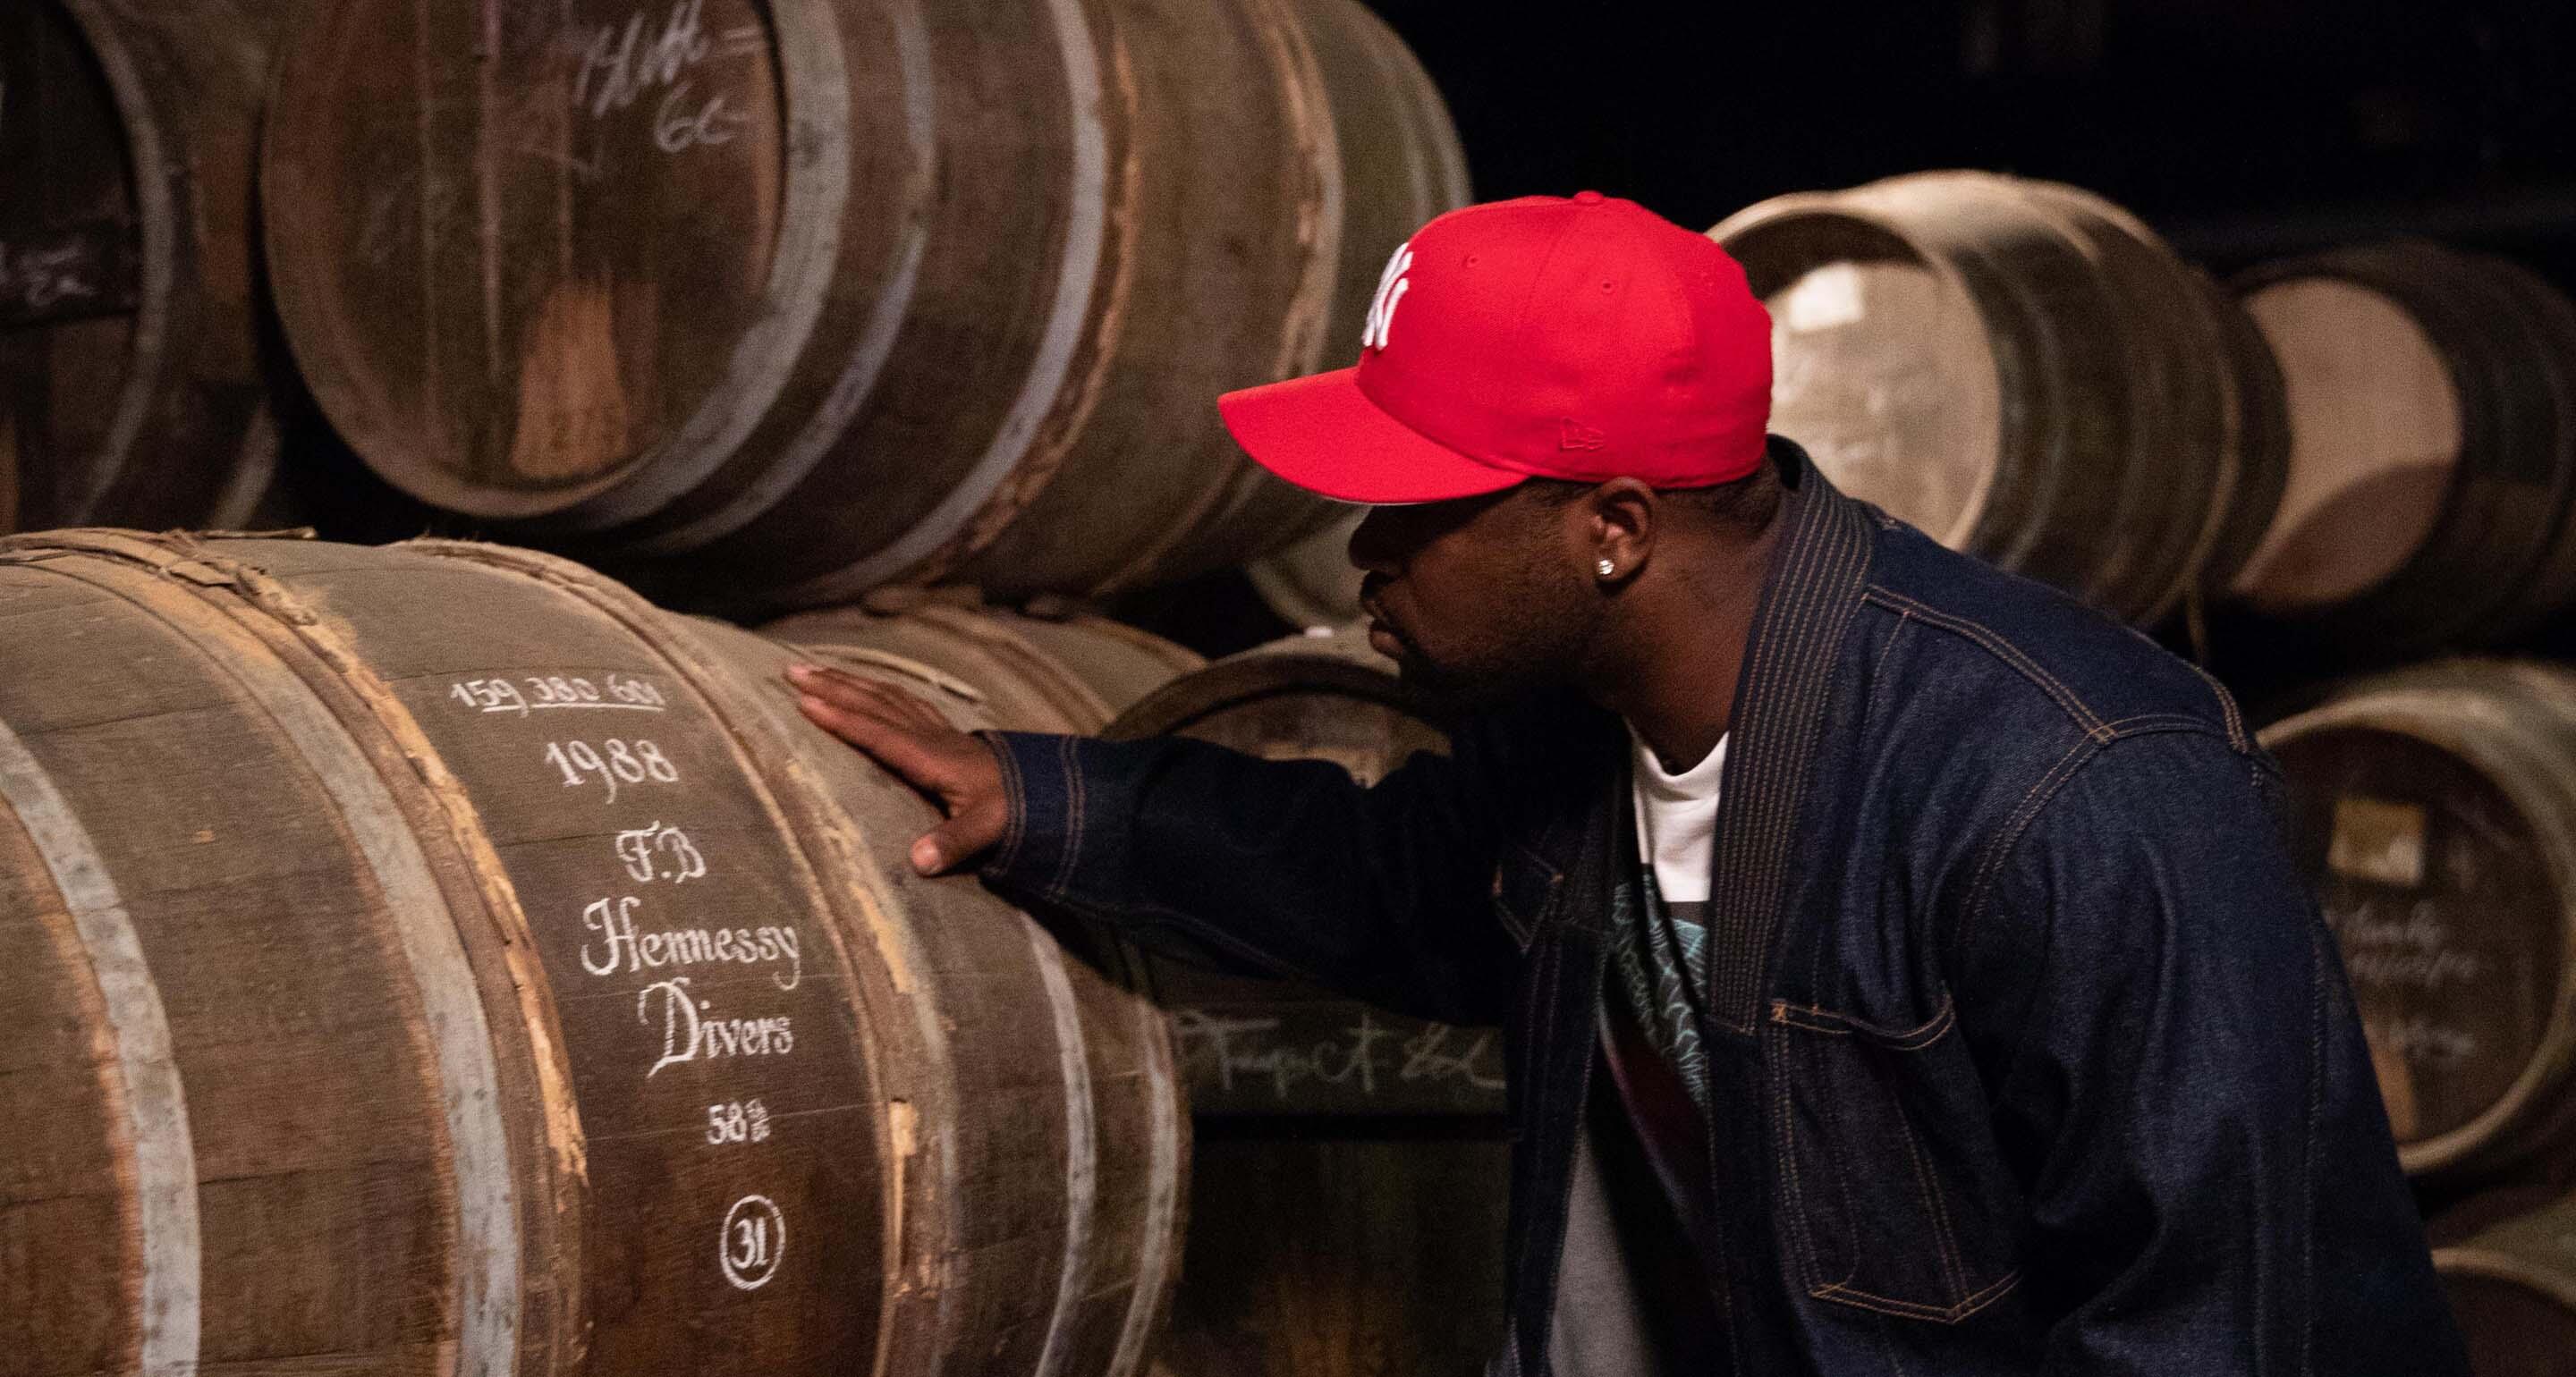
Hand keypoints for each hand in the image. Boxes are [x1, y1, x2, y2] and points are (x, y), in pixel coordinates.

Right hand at [786, 663, 1009, 874]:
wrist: (1049, 792)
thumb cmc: (1017, 811)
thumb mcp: (989, 830)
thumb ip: (954, 842)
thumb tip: (918, 861)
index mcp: (932, 758)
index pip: (878, 733)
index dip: (841, 719)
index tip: (805, 703)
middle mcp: (931, 737)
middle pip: (873, 703)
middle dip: (831, 686)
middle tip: (790, 671)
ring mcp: (938, 731)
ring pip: (886, 695)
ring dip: (848, 681)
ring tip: (814, 669)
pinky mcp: (946, 733)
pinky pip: (903, 700)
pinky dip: (876, 688)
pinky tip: (866, 685)